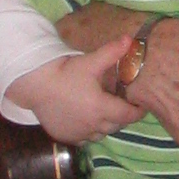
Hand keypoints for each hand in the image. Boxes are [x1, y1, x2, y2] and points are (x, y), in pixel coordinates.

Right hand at [6, 40, 142, 144]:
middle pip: (117, 125)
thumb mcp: (90, 62)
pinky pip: (85, 139)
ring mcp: (78, 133)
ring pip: (102, 134)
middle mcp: (92, 125)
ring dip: (107, 125)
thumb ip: (112, 52)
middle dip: (123, 116)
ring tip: (106, 111)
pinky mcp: (66, 137)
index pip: (128, 115)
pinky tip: (88, 119)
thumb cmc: (65, 73)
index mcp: (101, 108)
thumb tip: (129, 39)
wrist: (35, 86)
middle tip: (124, 104)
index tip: (142, 105)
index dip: (138, 111)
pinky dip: (90, 131)